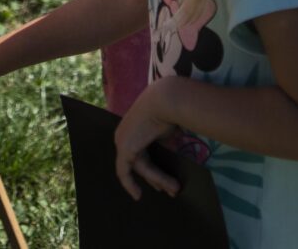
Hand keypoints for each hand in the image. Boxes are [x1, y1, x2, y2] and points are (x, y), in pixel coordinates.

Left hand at [113, 80, 183, 199]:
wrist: (167, 101)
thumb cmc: (170, 112)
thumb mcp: (166, 132)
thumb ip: (163, 146)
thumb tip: (170, 159)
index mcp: (134, 127)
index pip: (141, 152)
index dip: (152, 168)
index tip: (161, 182)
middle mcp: (124, 134)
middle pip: (140, 162)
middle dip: (156, 178)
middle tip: (170, 190)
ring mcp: (122, 141)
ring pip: (140, 168)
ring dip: (158, 180)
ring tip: (175, 190)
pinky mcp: (124, 148)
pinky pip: (126, 172)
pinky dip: (130, 184)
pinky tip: (137, 196)